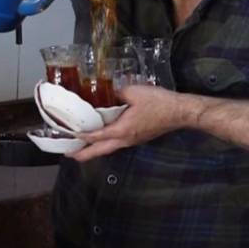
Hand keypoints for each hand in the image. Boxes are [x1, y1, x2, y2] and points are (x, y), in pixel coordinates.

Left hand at [67, 85, 196, 162]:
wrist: (180, 112)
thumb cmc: (159, 102)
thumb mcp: (134, 92)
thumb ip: (116, 93)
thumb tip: (106, 92)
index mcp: (122, 130)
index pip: (96, 136)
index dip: (81, 137)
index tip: (68, 136)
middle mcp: (125, 139)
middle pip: (100, 150)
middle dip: (83, 154)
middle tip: (69, 155)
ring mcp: (132, 141)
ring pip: (108, 149)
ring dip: (94, 150)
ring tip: (81, 150)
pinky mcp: (137, 138)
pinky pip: (116, 144)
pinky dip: (105, 144)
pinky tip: (101, 139)